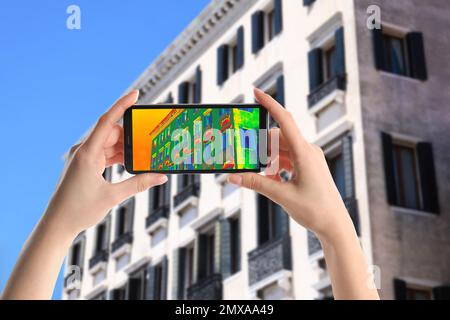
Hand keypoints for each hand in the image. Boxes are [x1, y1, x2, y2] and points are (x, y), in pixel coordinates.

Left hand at [47, 90, 167, 235]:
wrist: (57, 224)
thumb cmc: (79, 210)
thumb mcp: (113, 196)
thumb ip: (139, 184)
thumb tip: (160, 176)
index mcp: (86, 153)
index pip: (107, 121)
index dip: (122, 105)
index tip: (136, 94)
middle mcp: (83, 151)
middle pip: (112, 133)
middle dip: (131, 137)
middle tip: (149, 142)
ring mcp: (83, 158)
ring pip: (109, 144)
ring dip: (125, 149)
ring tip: (143, 156)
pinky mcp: (85, 165)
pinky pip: (105, 154)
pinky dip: (118, 157)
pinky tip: (130, 164)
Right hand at [229, 88, 352, 241]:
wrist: (335, 225)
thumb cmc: (315, 210)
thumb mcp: (282, 196)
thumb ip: (256, 183)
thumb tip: (233, 176)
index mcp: (305, 153)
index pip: (285, 120)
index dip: (270, 104)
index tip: (255, 91)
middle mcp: (308, 151)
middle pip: (277, 137)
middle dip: (259, 144)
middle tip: (241, 151)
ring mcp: (309, 158)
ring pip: (282, 148)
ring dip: (266, 156)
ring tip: (253, 169)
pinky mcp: (309, 166)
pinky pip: (287, 158)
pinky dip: (275, 164)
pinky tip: (268, 176)